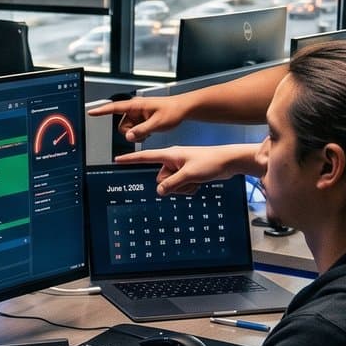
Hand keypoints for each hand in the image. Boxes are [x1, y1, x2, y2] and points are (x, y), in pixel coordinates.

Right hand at [86, 96, 184, 143]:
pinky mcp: (141, 119)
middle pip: (122, 126)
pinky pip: (135, 130)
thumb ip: (142, 131)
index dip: (102, 110)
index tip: (91, 112)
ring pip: (128, 130)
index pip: (115, 108)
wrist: (182, 109)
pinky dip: (141, 133)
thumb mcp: (157, 124)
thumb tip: (129, 137)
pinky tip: (150, 130)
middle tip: (145, 132)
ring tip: (150, 131)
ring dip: (137, 134)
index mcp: (136, 105)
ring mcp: (138, 115)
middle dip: (131, 133)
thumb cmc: (172, 111)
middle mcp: (135, 109)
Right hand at [114, 145, 251, 195]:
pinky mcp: (187, 174)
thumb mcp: (189, 175)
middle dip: (173, 185)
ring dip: (183, 188)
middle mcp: (173, 161)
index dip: (131, 159)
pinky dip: (188, 188)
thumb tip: (159, 191)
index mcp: (170, 155)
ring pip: (171, 186)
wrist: (228, 162)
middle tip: (188, 180)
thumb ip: (172, 184)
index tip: (117, 160)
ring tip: (196, 181)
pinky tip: (199, 183)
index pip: (145, 157)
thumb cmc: (210, 162)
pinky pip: (180, 187)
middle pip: (161, 179)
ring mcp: (180, 168)